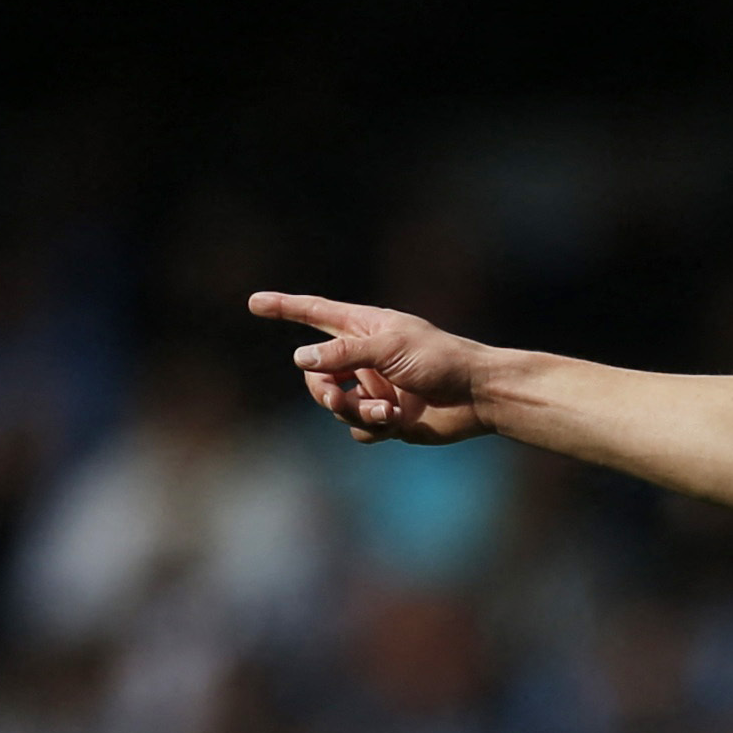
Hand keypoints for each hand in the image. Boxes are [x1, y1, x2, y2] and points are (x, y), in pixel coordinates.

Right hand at [248, 291, 494, 444]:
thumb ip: (343, 354)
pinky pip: (359, 429)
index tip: (254, 303)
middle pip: (316, 375)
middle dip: (323, 390)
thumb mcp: (388, 348)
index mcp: (364, 328)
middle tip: (340, 397)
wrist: (478, 396)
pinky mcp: (387, 418)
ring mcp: (374, 388)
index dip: (285, 308)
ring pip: (335, 406)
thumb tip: (300, 358)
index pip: (315, 314)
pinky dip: (373, 427)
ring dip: (353, 412)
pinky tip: (398, 422)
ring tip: (385, 411)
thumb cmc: (440, 359)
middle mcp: (364, 358)